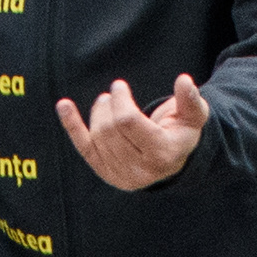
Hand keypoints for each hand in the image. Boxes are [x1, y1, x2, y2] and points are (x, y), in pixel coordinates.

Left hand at [58, 74, 210, 190]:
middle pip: (110, 129)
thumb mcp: (193, 117)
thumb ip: (191, 100)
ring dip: (98, 112)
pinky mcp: (106, 172)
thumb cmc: (181, 131)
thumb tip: (184, 80)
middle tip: (114, 93)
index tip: (119, 85)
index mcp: (162, 154)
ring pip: (98, 136)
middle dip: (109, 105)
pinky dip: (72, 125)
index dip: (121, 100)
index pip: (128, 122)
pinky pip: (84, 147)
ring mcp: (120, 175)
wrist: (171, 160)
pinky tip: (63, 105)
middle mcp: (140, 170)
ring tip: (106, 102)